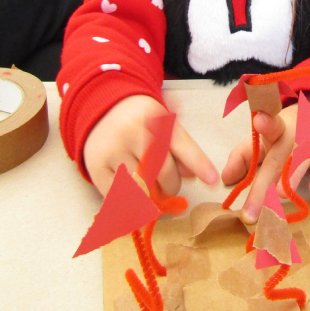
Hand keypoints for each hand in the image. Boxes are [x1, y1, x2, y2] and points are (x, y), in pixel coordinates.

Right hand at [83, 94, 219, 196]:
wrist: (101, 107)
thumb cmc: (140, 119)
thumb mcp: (163, 123)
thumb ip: (181, 148)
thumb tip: (194, 176)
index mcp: (156, 117)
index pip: (182, 144)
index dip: (199, 164)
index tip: (213, 181)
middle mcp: (133, 131)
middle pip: (163, 172)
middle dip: (172, 187)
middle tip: (170, 187)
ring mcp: (113, 149)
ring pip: (142, 187)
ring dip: (152, 198)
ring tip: (152, 192)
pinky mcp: (96, 166)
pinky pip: (118, 195)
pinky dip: (131, 203)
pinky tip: (135, 198)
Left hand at [221, 95, 309, 223]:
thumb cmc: (288, 134)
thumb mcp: (265, 141)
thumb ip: (244, 156)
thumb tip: (226, 179)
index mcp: (277, 128)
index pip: (271, 125)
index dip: (266, 123)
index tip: (258, 121)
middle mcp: (298, 130)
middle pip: (279, 158)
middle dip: (263, 186)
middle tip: (250, 211)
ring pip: (305, 157)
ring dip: (292, 176)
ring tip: (278, 195)